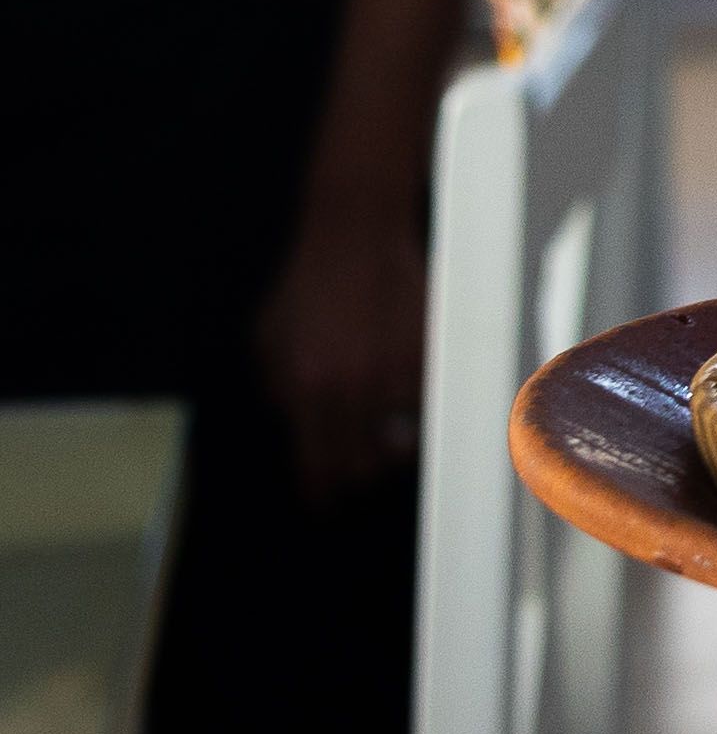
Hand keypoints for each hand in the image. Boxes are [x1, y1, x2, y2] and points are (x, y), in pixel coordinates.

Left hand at [253, 186, 432, 498]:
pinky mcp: (431, 352)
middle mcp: (354, 388)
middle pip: (367, 467)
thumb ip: (280, 395)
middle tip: (360, 462)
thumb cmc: (308, 286)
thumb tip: (300, 436)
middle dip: (363, 472)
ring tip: (386, 423)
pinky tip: (406, 386)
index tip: (329, 501)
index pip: (319, 467)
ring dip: (396, 438)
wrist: (354, 232)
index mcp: (306, 390)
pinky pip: (431, 403)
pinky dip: (420, 404)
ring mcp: (397, 370)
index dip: (325, 492)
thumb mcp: (268, 344)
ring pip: (407, 438)